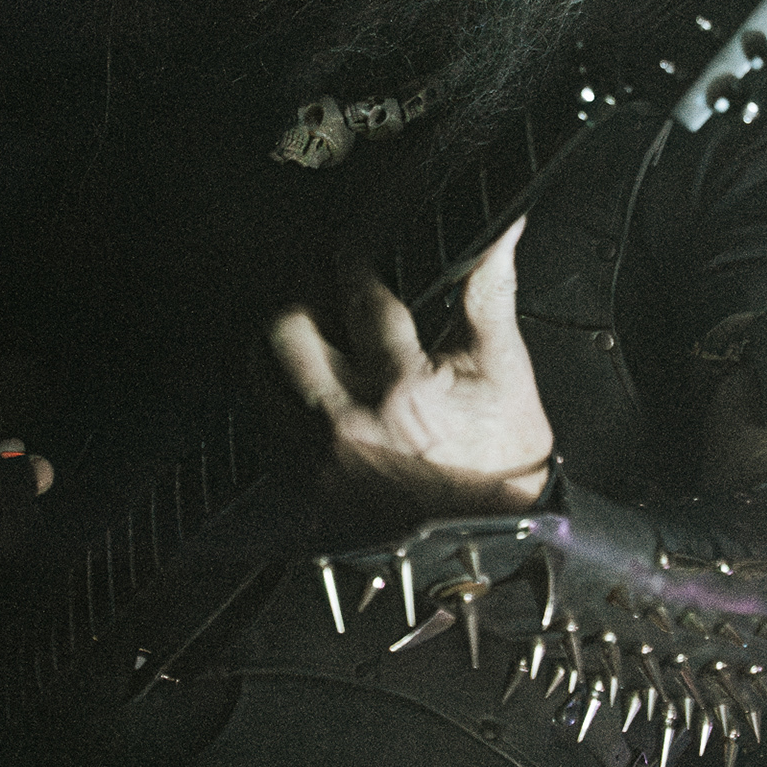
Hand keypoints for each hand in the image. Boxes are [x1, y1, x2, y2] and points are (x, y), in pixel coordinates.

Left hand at [268, 219, 555, 517]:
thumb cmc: (504, 457)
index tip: (350, 238)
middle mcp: (349, 421)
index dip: (352, 253)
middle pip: (289, 327)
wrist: (496, 537)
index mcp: (402, 386)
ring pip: (262, 372)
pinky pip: (263, 422)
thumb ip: (489, 290)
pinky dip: (274, 390)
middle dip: (303, 289)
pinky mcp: (307, 483)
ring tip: (305, 318)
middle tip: (319, 272)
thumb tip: (501, 230)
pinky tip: (297, 375)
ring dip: (280, 338)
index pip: (358, 294)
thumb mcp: (503, 367)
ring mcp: (320, 457)